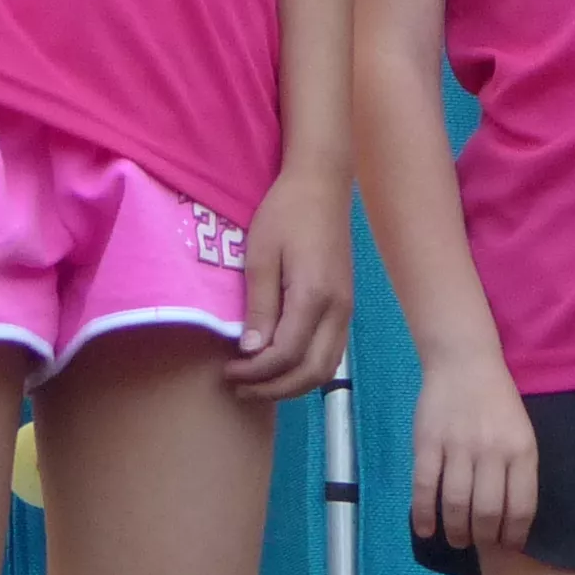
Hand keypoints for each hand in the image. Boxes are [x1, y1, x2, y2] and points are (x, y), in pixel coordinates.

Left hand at [226, 177, 349, 402]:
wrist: (321, 185)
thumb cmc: (285, 213)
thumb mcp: (260, 256)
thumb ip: (259, 306)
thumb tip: (251, 351)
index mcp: (314, 296)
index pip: (285, 355)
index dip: (255, 372)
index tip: (227, 371)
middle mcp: (338, 310)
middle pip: (312, 372)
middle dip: (274, 389)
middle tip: (240, 386)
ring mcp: (347, 310)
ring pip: (327, 368)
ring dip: (293, 385)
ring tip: (258, 382)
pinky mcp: (346, 306)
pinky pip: (332, 353)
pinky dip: (308, 370)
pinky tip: (282, 365)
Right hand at [411, 351, 538, 551]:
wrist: (464, 361)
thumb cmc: (497, 401)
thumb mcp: (522, 432)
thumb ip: (517, 471)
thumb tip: (509, 518)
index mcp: (521, 450)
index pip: (520, 506)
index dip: (513, 534)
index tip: (508, 545)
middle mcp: (491, 451)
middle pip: (486, 512)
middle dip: (482, 538)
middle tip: (478, 544)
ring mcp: (458, 447)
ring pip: (456, 504)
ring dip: (455, 531)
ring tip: (456, 539)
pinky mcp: (428, 444)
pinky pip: (425, 488)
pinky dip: (424, 514)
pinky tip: (426, 530)